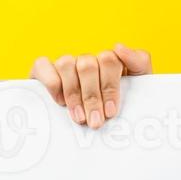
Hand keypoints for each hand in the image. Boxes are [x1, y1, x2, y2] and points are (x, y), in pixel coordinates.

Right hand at [30, 43, 152, 127]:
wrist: (98, 133)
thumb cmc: (117, 111)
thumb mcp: (137, 89)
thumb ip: (138, 62)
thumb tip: (119, 46)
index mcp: (110, 62)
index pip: (109, 59)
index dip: (109, 87)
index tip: (110, 112)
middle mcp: (87, 60)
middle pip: (88, 65)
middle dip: (92, 97)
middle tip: (95, 122)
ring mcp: (65, 65)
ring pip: (67, 63)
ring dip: (73, 93)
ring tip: (79, 117)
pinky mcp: (42, 70)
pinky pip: (42, 65)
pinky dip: (52, 83)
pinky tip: (60, 102)